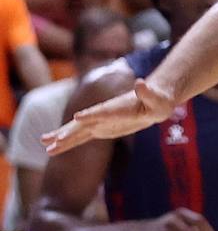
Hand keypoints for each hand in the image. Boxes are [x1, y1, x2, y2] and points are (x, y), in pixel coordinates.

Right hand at [42, 75, 176, 154]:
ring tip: (44, 145)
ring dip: (62, 137)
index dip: (91, 114)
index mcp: (117, 106)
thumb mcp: (156, 98)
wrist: (155, 99)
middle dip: (68, 131)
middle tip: (50, 140)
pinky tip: (55, 148)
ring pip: (78, 131)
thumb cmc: (159, 99)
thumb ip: (147, 92)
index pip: (102, 111)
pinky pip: (82, 137)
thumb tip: (140, 82)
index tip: (77, 118)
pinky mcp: (102, 129)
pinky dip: (69, 142)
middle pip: (83, 123)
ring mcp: (101, 121)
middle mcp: (105, 113)